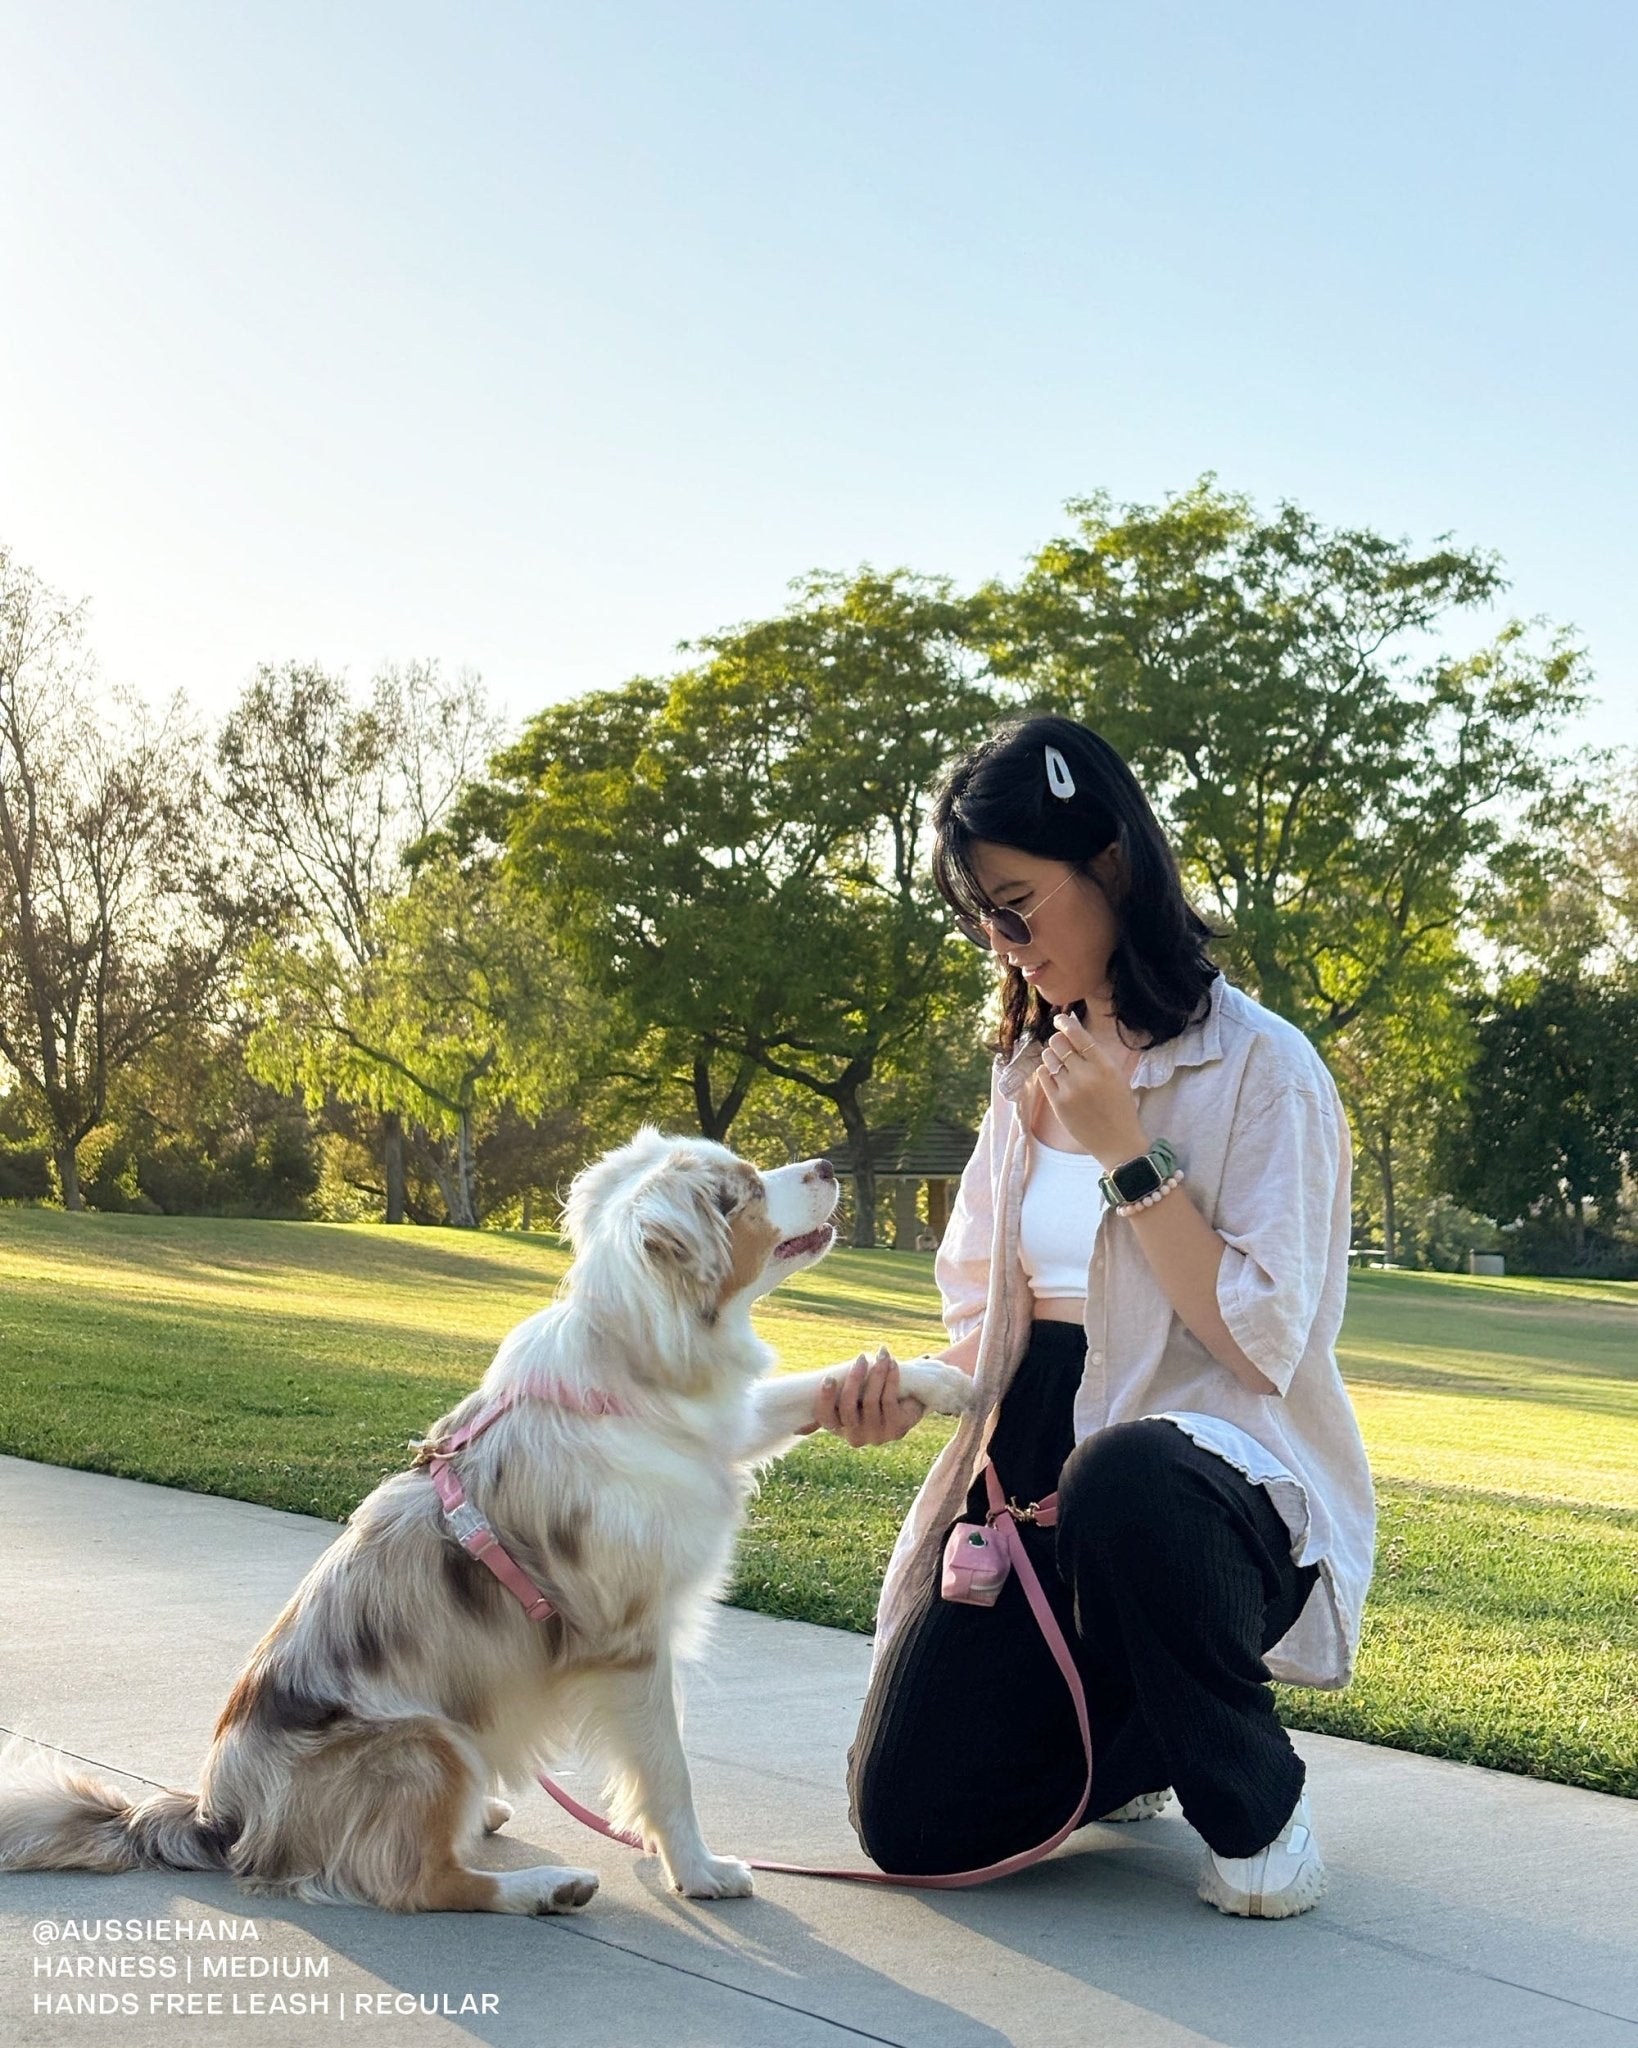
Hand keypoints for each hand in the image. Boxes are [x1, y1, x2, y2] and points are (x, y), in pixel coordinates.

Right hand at [811, 1346, 926, 1446]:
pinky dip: (890, 1379)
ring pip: (870, 1401)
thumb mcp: (857, 1393)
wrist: (911, 1405)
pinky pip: (888, 1401)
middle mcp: (856, 1437)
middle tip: (862, 1357)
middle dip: (854, 1379)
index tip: (829, 1377)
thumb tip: (825, 1385)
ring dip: (876, 1373)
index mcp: (840, 1428)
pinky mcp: (896, 1430)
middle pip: (848, 1407)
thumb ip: (840, 1389)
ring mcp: (876, 1436)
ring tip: (881, 1355)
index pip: (826, 1417)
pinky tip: (893, 1364)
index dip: (826, 1399)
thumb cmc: (876, 1394)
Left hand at [1036, 1010, 1149, 1166]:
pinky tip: (1055, 1075)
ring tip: (1061, 1064)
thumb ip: (1097, 1057)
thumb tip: (1074, 1034)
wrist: (1117, 1141)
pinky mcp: (1057, 1103)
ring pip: (1048, 1058)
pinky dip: (1046, 1071)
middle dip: (1058, 1041)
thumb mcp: (1116, 1076)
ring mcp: (1069, 1089)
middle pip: (1058, 1043)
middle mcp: (1085, 1075)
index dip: (1065, 1023)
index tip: (1060, 1019)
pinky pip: (1043, 1075)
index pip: (1078, 1035)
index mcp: (1105, 1066)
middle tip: (1062, 1046)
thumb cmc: (1120, 1107)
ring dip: (1052, 1056)